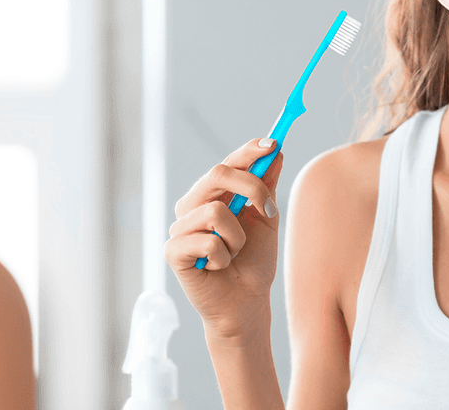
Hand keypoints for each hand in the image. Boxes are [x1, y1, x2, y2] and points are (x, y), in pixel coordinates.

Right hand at [165, 138, 282, 340]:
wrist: (246, 304)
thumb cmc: (254, 263)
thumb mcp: (266, 220)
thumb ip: (266, 187)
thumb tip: (275, 153)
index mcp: (212, 195)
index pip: (227, 163)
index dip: (248, 151)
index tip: (273, 144)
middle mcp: (192, 206)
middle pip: (217, 174)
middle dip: (250, 187)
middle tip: (267, 209)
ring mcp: (180, 228)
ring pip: (215, 210)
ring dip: (238, 236)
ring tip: (235, 252)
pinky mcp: (173, 252)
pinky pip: (208, 241)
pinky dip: (224, 255)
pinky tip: (220, 266)